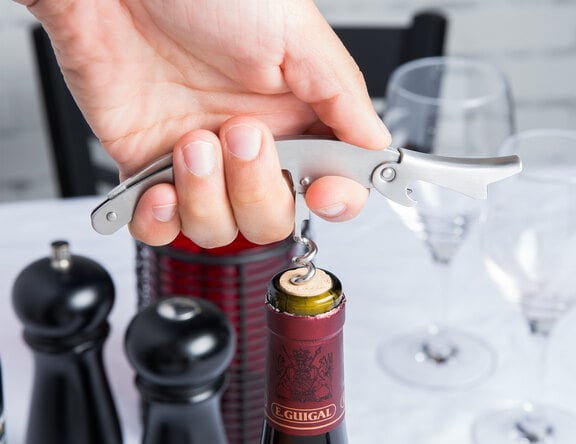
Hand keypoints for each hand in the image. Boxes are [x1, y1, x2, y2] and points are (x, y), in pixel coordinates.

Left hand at [20, 0, 390, 246]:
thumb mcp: (294, 31)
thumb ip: (342, 96)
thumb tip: (376, 145)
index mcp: (293, 117)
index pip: (331, 184)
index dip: (333, 201)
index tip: (322, 192)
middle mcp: (249, 148)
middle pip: (272, 219)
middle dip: (256, 190)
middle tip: (239, 133)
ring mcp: (202, 166)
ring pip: (220, 230)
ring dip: (205, 196)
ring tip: (190, 141)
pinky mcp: (150, 171)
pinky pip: (162, 230)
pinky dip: (162, 222)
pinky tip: (160, 188)